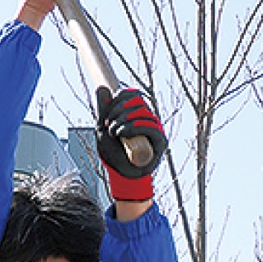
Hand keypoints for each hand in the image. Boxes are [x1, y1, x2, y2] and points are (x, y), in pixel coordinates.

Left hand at [95, 86, 167, 200]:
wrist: (122, 173)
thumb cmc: (113, 152)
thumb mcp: (103, 129)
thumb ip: (102, 110)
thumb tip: (102, 88)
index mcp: (136, 112)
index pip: (132, 94)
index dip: (118, 99)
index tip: (106, 115)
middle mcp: (147, 117)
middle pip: (137, 100)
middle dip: (118, 110)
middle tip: (108, 126)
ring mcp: (155, 128)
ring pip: (143, 112)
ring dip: (124, 120)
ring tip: (114, 133)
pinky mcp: (160, 140)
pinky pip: (151, 127)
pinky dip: (136, 127)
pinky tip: (124, 133)